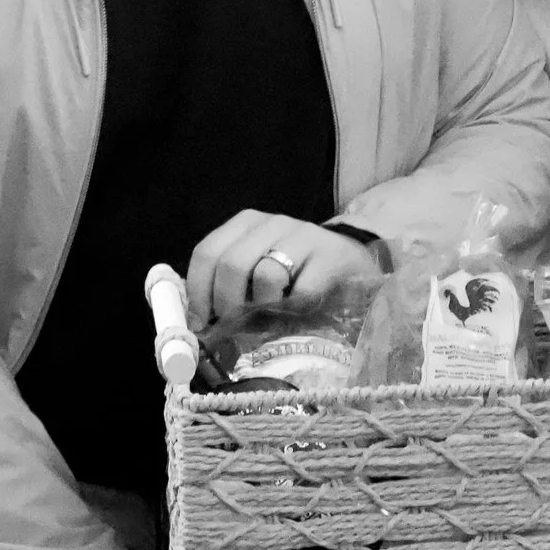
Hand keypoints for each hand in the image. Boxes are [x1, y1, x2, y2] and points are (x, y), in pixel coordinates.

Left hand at [182, 211, 382, 328]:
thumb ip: (229, 287)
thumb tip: (198, 324)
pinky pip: (301, 291)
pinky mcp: (329, 255)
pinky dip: (293, 311)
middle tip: (233, 327)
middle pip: (232, 264)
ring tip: (269, 319)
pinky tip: (297, 315)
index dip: (198, 292)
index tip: (201, 322)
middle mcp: (271, 223)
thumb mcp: (257, 270)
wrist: (351, 261)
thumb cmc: (295, 273)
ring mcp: (303, 235)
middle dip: (227, 304)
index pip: (207, 253)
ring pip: (265, 275)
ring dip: (262, 309)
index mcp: (245, 224)